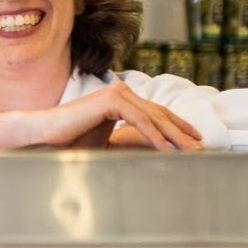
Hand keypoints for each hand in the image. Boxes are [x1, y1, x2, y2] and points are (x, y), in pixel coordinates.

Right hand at [30, 81, 203, 151]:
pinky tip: (167, 149)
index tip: (194, 141)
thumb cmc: (70, 142)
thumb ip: (126, 142)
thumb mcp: (106, 142)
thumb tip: (148, 156)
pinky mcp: (111, 100)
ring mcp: (117, 93)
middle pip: (160, 113)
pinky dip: (155, 136)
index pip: (156, 113)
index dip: (177, 127)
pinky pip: (140, 120)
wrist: (45, 136)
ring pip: (154, 116)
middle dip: (182, 132)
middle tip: (201, 147)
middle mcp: (121, 91)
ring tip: (191, 150)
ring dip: (175, 136)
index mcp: (121, 99)